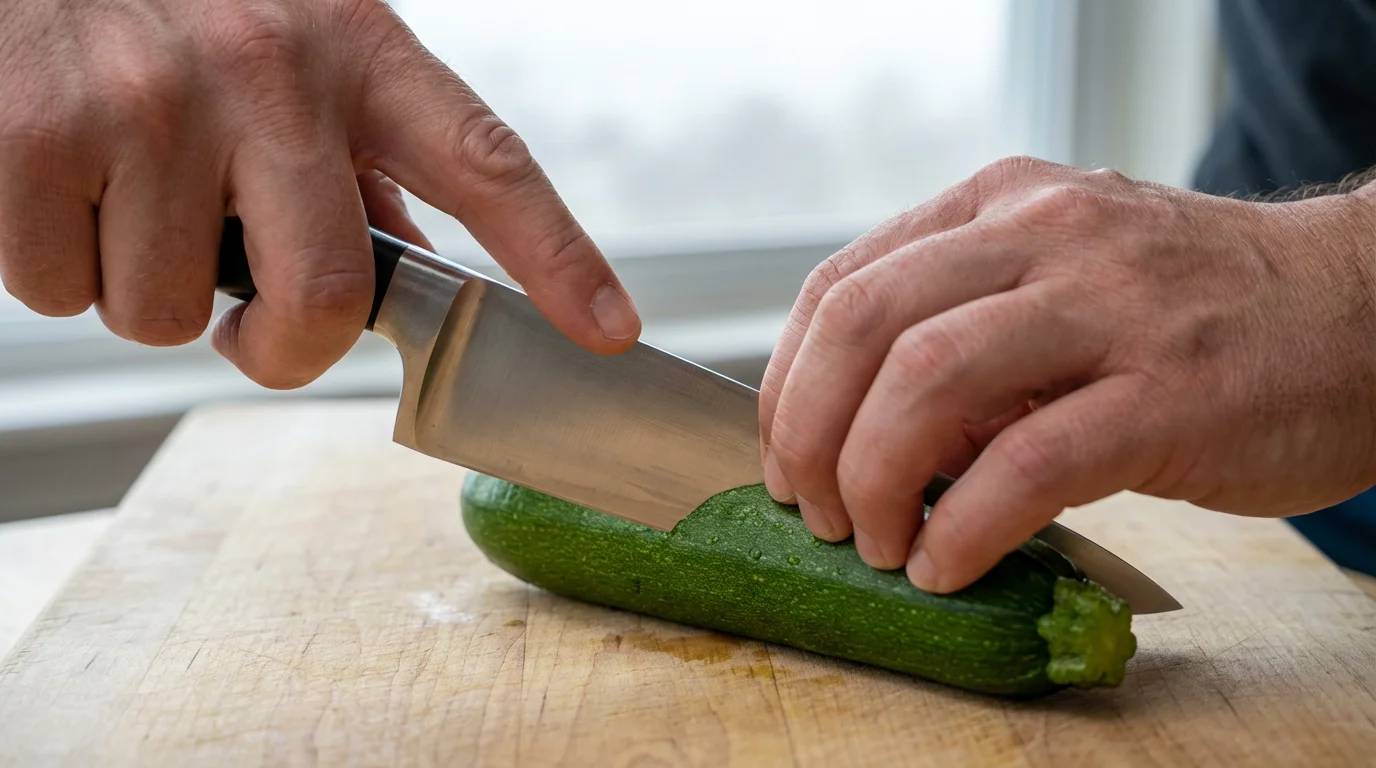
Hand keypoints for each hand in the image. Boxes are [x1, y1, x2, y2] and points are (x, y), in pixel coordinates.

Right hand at [0, 0, 639, 387]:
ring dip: (145, 290)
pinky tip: (63, 182)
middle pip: (323, 299)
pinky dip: (56, 267)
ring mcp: (152, 103)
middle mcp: (267, 70)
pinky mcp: (39, 133)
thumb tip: (403, 261)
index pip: (485, 164)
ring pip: (167, 315)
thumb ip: (358, 151)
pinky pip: (61, 291)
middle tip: (252, 325)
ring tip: (126, 193)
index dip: (558, 256)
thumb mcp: (298, 41)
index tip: (607, 329)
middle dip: (281, 349)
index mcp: (356, 50)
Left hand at [759, 156, 1375, 592]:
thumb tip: (866, 432)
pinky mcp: (1168, 395)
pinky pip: (1026, 464)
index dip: (789, 382)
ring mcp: (1110, 307)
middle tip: (814, 510)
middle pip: (863, 324)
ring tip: (877, 543)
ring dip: (872, 480)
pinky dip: (962, 528)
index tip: (785, 454)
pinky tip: (946, 566)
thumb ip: (965, 333)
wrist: (1362, 312)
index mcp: (1002, 204)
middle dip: (808, 432)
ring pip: (926, 382)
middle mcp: (1045, 233)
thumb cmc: (1196, 311)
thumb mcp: (1064, 279)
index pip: (843, 284)